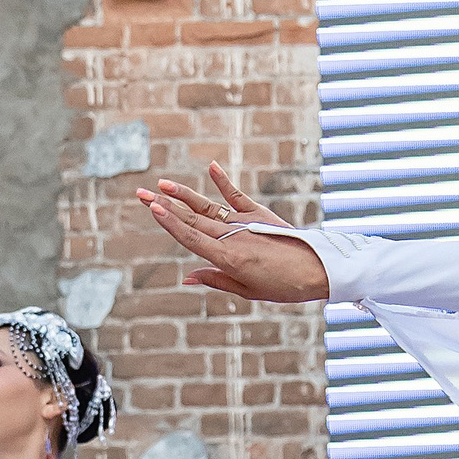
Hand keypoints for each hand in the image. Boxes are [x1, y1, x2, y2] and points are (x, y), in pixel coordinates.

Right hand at [137, 164, 328, 302]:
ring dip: (184, 195)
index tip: (152, 208)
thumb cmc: (283, 286)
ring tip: (162, 184)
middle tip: (140, 193)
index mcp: (228, 259)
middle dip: (164, 206)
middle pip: (192, 219)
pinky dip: (224, 182)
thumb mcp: (248, 291)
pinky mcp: (259, 215)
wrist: (318, 270)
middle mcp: (233, 237)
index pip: (191, 238)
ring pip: (208, 207)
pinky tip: (212, 167)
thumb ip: (216, 280)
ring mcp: (246, 223)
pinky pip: (238, 197)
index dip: (170, 223)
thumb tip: (186, 276)